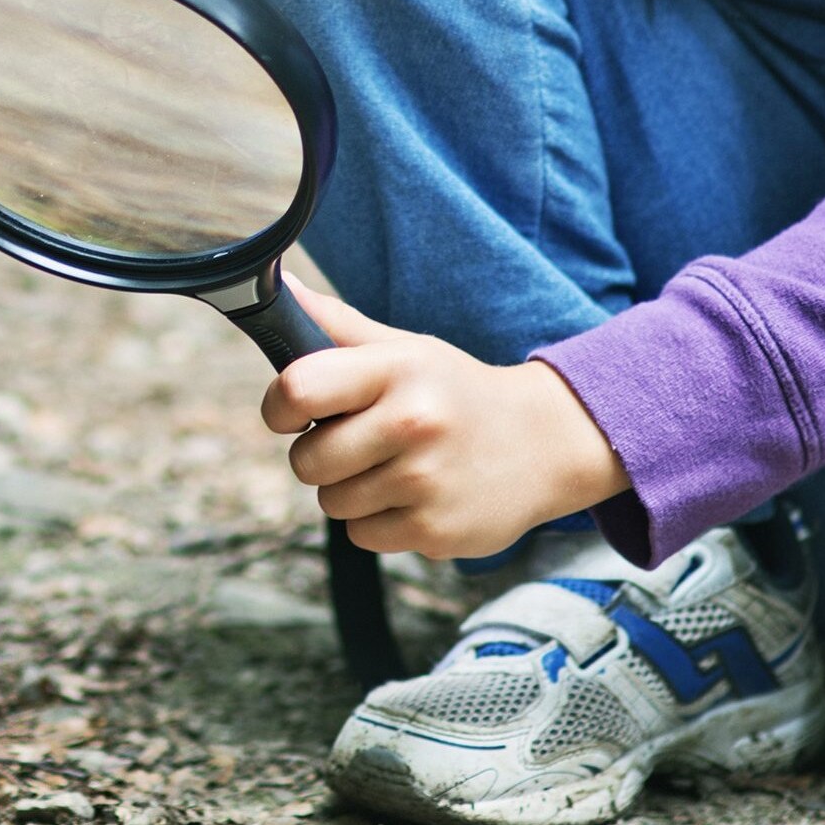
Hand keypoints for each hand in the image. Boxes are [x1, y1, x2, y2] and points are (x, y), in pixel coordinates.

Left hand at [260, 282, 630, 557]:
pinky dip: (378, 522)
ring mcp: (425, 480)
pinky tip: (415, 497)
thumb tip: (280, 289)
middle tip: (360, 443)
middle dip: (320, 456)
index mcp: (397, 369)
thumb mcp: (407, 350)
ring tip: (396, 468)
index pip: (298, 389)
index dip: (280, 407)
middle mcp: (412, 422)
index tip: (293, 413)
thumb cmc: (456, 393)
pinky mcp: (434, 530)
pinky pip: (361, 536)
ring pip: (331, 503)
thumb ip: (337, 326)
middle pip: (305, 461)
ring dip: (351, 491)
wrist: (544, 444)